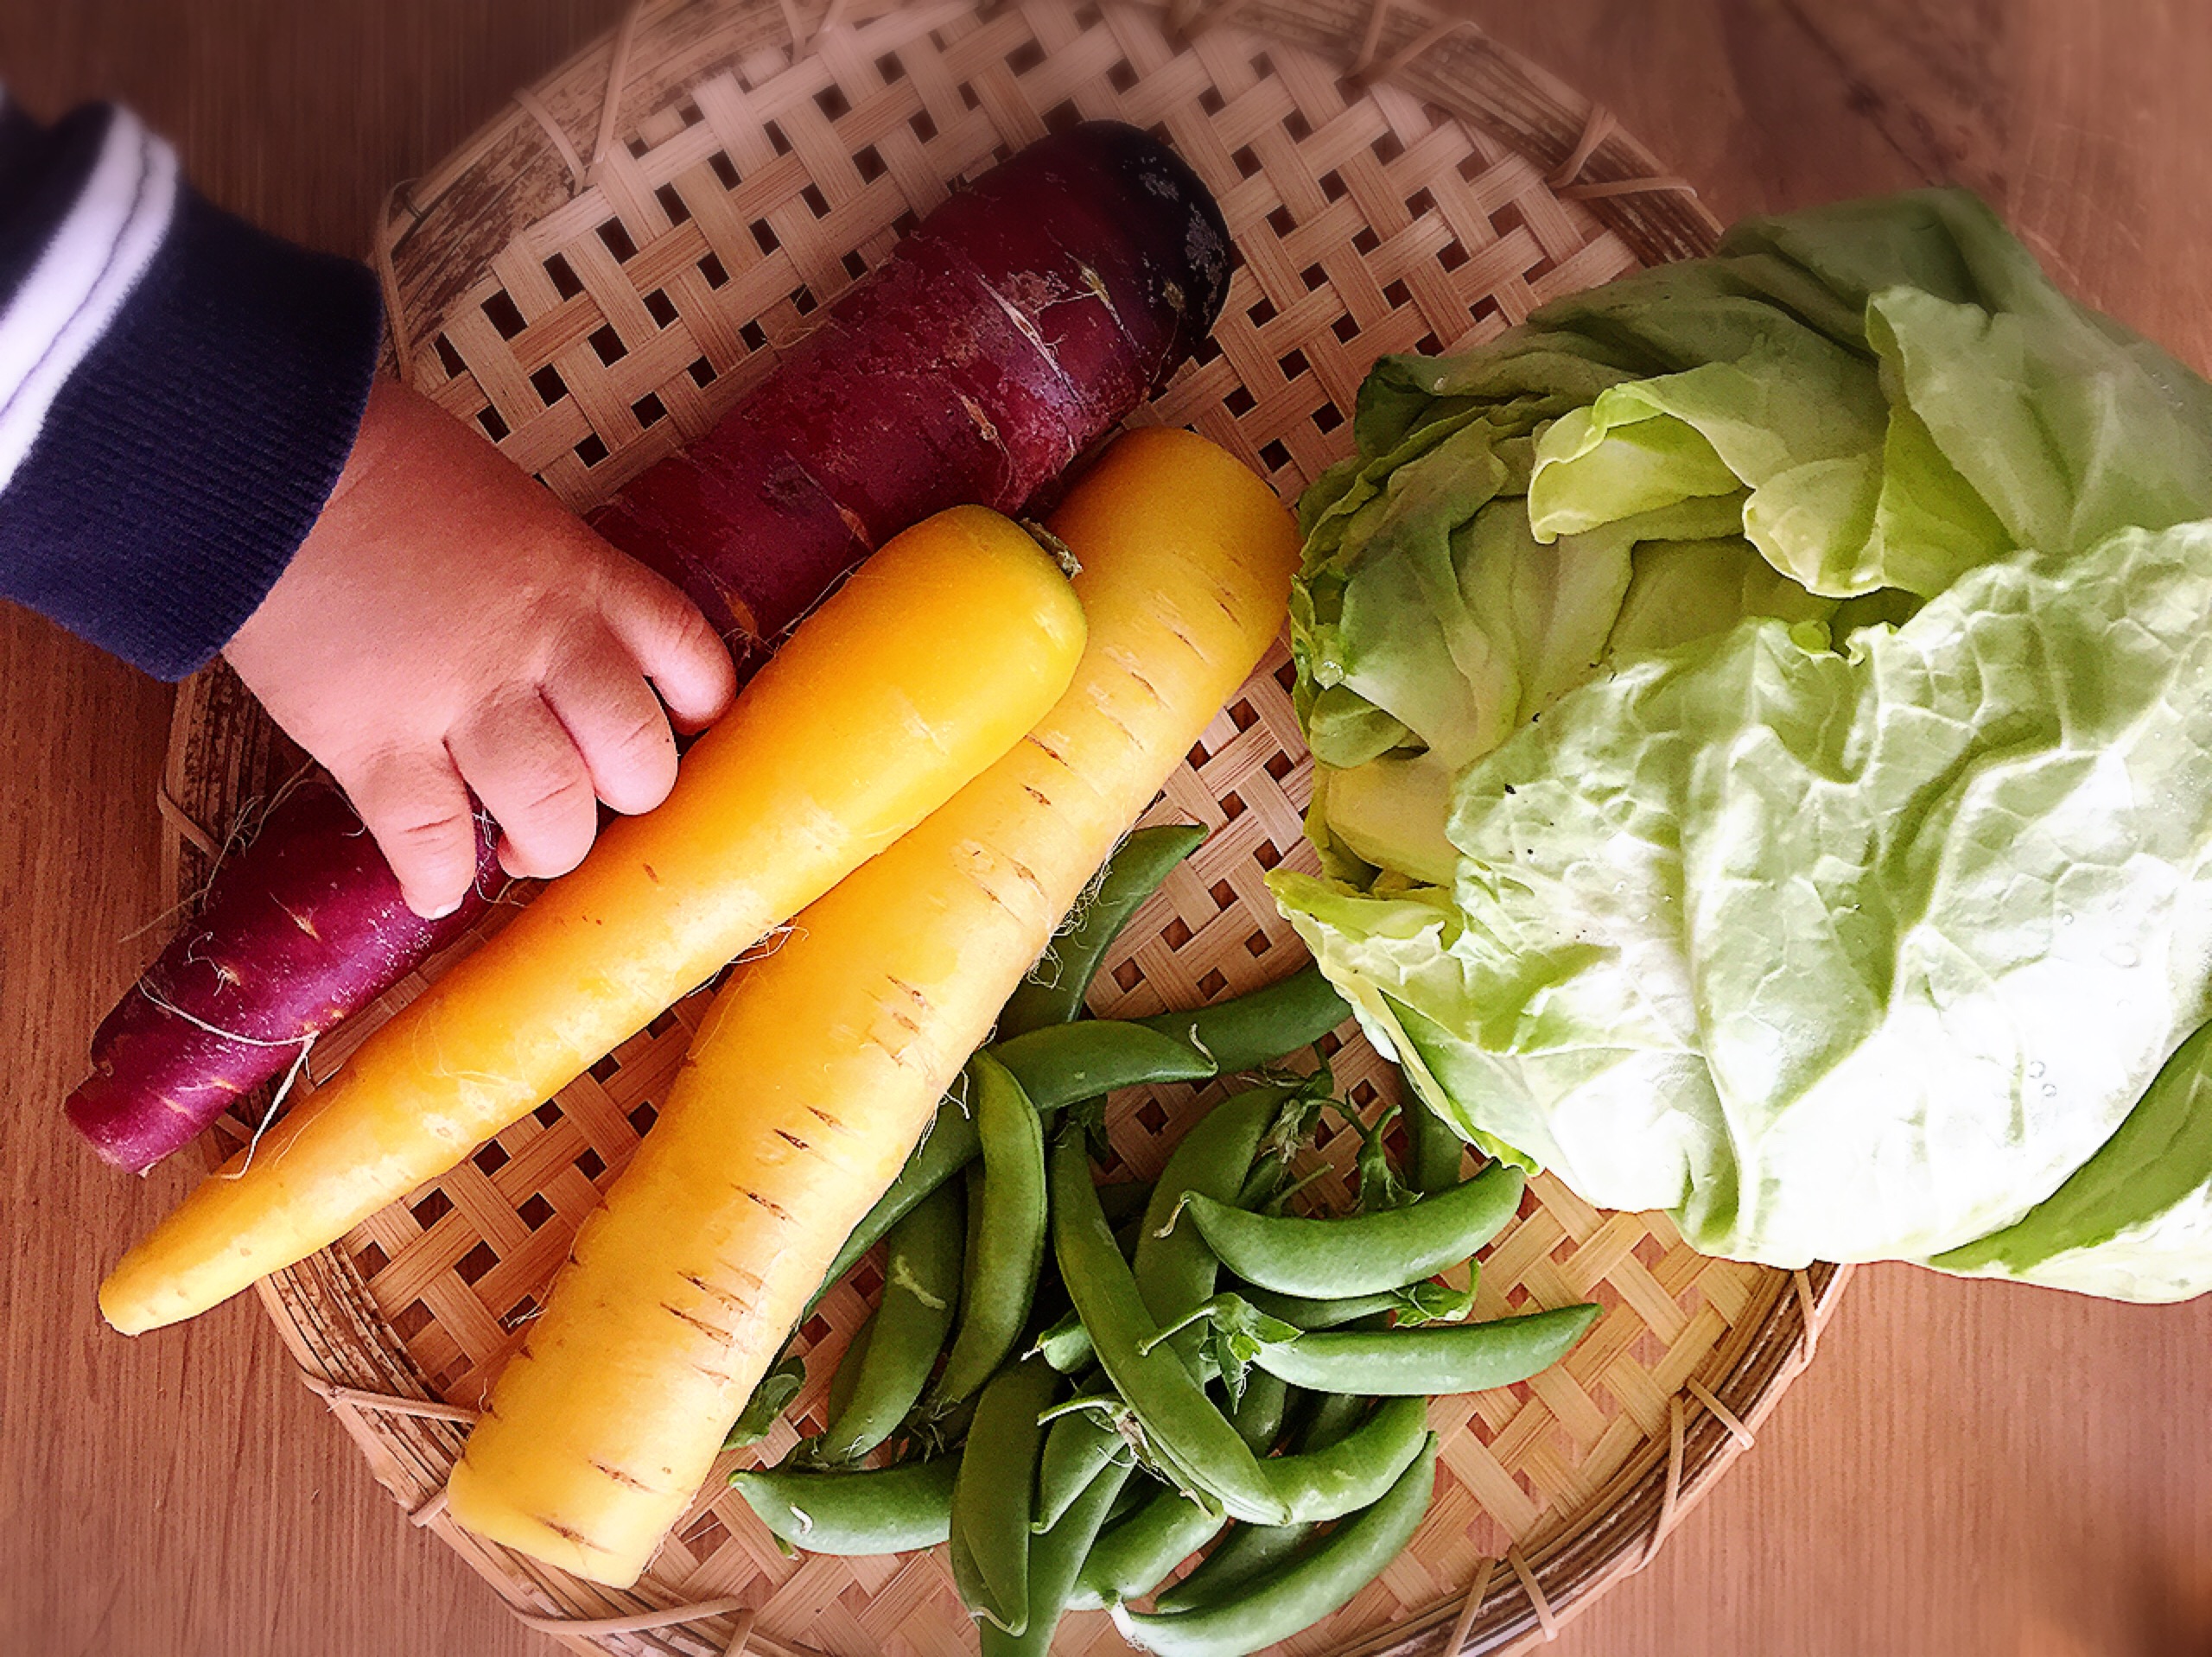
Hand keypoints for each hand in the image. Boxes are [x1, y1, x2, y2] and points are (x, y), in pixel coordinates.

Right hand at [225, 378, 734, 917]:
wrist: (266, 456)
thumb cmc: (383, 470)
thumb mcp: (510, 508)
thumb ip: (552, 583)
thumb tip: (568, 654)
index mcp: (582, 578)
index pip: (690, 660)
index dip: (694, 710)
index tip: (673, 729)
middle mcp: (542, 643)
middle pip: (636, 760)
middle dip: (623, 795)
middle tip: (584, 796)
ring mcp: (462, 696)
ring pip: (553, 813)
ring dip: (545, 847)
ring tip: (518, 846)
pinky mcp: (373, 739)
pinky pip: (431, 840)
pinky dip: (439, 877)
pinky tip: (434, 882)